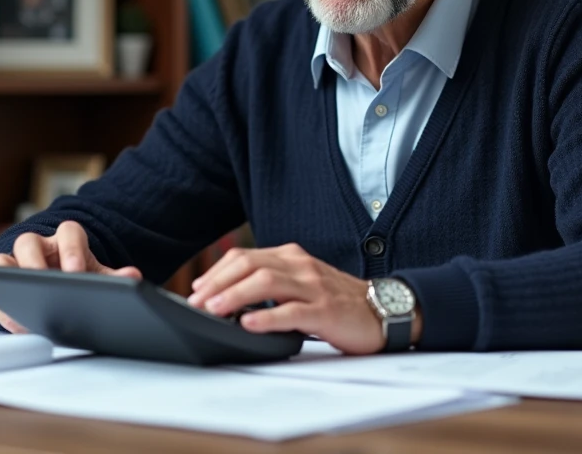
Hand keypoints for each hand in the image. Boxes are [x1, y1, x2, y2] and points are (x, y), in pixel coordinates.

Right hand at [0, 220, 141, 332]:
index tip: (76, 273)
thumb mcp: (97, 276)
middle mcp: (39, 246)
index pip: (69, 232)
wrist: (60, 287)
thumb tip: (133, 277)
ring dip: (10, 279)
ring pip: (3, 260)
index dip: (71, 249)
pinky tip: (14, 321)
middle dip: (35, 264)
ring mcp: (16, 261)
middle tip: (44, 285)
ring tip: (23, 304)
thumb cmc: (79, 278)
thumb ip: (114, 277)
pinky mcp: (0, 280)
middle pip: (29, 242)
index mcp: (67, 240)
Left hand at [186, 243, 389, 354]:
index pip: (245, 256)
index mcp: (292, 258)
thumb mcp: (302, 284)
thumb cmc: (339, 302)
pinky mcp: (326, 310)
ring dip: (234, 296)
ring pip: (266, 283)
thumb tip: (229, 297)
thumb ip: (273, 284)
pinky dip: (265, 318)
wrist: (384, 310)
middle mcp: (300, 266)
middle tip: (197, 302)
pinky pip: (291, 312)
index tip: (197, 289)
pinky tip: (247, 325)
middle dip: (218, 283)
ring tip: (214, 310)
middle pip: (250, 265)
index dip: (217, 272)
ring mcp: (314, 287)